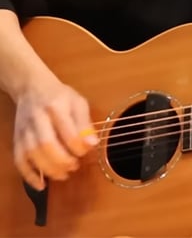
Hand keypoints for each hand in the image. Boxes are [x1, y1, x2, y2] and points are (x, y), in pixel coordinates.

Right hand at [13, 75, 97, 189]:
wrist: (32, 88)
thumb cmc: (59, 96)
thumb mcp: (78, 102)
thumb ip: (85, 122)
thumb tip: (93, 143)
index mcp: (56, 106)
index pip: (67, 130)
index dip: (78, 145)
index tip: (87, 150)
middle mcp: (37, 118)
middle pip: (46, 144)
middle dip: (62, 160)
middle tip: (75, 166)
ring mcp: (24, 130)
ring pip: (32, 154)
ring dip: (49, 169)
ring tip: (64, 174)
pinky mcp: (16, 140)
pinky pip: (19, 161)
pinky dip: (29, 176)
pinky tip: (41, 185)